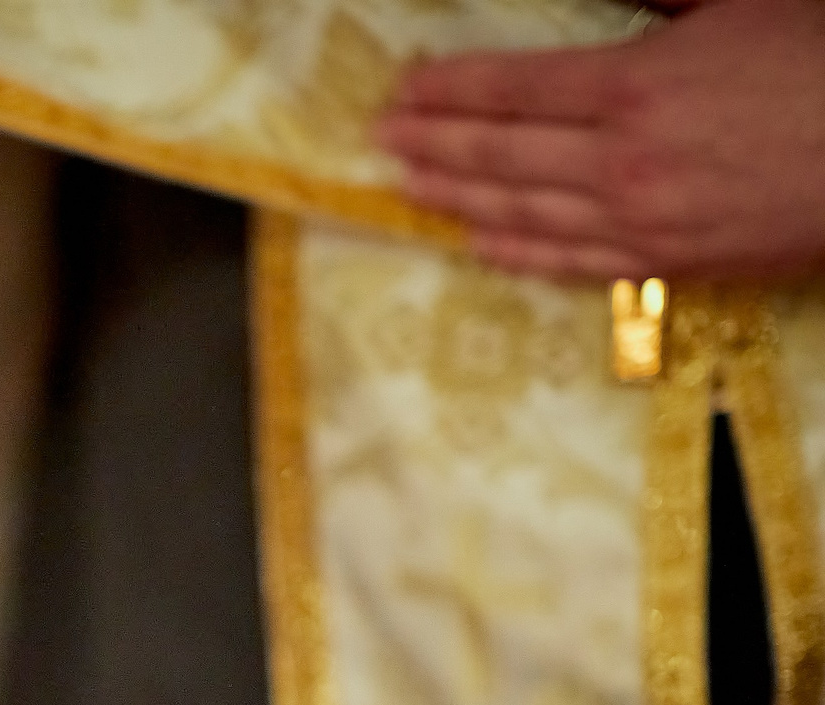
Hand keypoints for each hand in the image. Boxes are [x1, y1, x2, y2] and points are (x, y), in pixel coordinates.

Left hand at [379, 0, 824, 279]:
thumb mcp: (737, 7)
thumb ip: (662, 9)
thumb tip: (619, 8)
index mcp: (636, 85)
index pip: (513, 88)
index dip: (450, 89)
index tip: (404, 90)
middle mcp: (623, 160)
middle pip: (501, 156)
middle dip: (434, 145)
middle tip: (383, 142)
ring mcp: (642, 219)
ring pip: (523, 214)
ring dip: (456, 200)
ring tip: (409, 189)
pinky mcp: (670, 263)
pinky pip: (571, 262)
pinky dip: (516, 252)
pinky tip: (479, 245)